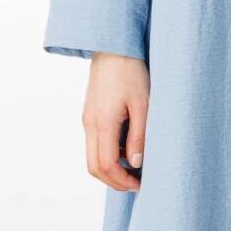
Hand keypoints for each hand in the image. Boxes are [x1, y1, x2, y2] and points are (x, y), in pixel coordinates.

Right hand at [82, 53, 149, 191]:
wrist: (114, 46)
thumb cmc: (131, 70)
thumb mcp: (143, 103)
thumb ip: (140, 135)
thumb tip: (136, 164)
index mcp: (102, 122)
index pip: (106, 165)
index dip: (122, 181)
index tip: (140, 184)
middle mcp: (90, 123)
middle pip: (94, 167)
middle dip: (114, 181)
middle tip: (137, 183)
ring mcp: (87, 118)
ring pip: (92, 156)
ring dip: (111, 167)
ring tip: (136, 166)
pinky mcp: (90, 113)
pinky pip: (95, 142)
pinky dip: (109, 152)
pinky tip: (129, 146)